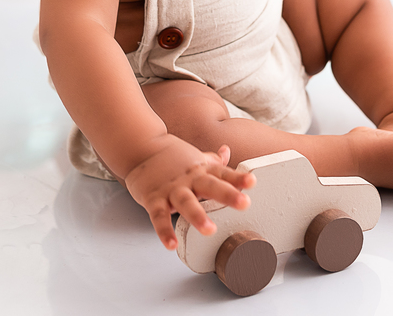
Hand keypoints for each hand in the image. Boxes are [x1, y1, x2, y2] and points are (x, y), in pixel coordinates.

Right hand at [123, 136, 256, 250]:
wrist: (140, 147)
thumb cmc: (170, 157)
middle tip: (244, 203)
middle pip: (210, 186)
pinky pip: (159, 217)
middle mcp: (189, 179)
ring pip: (186, 202)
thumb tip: (227, 151)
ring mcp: (171, 189)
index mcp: (202, 170)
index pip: (223, 173)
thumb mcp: (194, 157)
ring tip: (209, 230)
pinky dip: (164, 231)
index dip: (238, 178)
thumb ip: (212, 159)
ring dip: (197, 216)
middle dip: (227, 195)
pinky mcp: (154, 199)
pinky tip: (172, 244)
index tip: (252, 182)